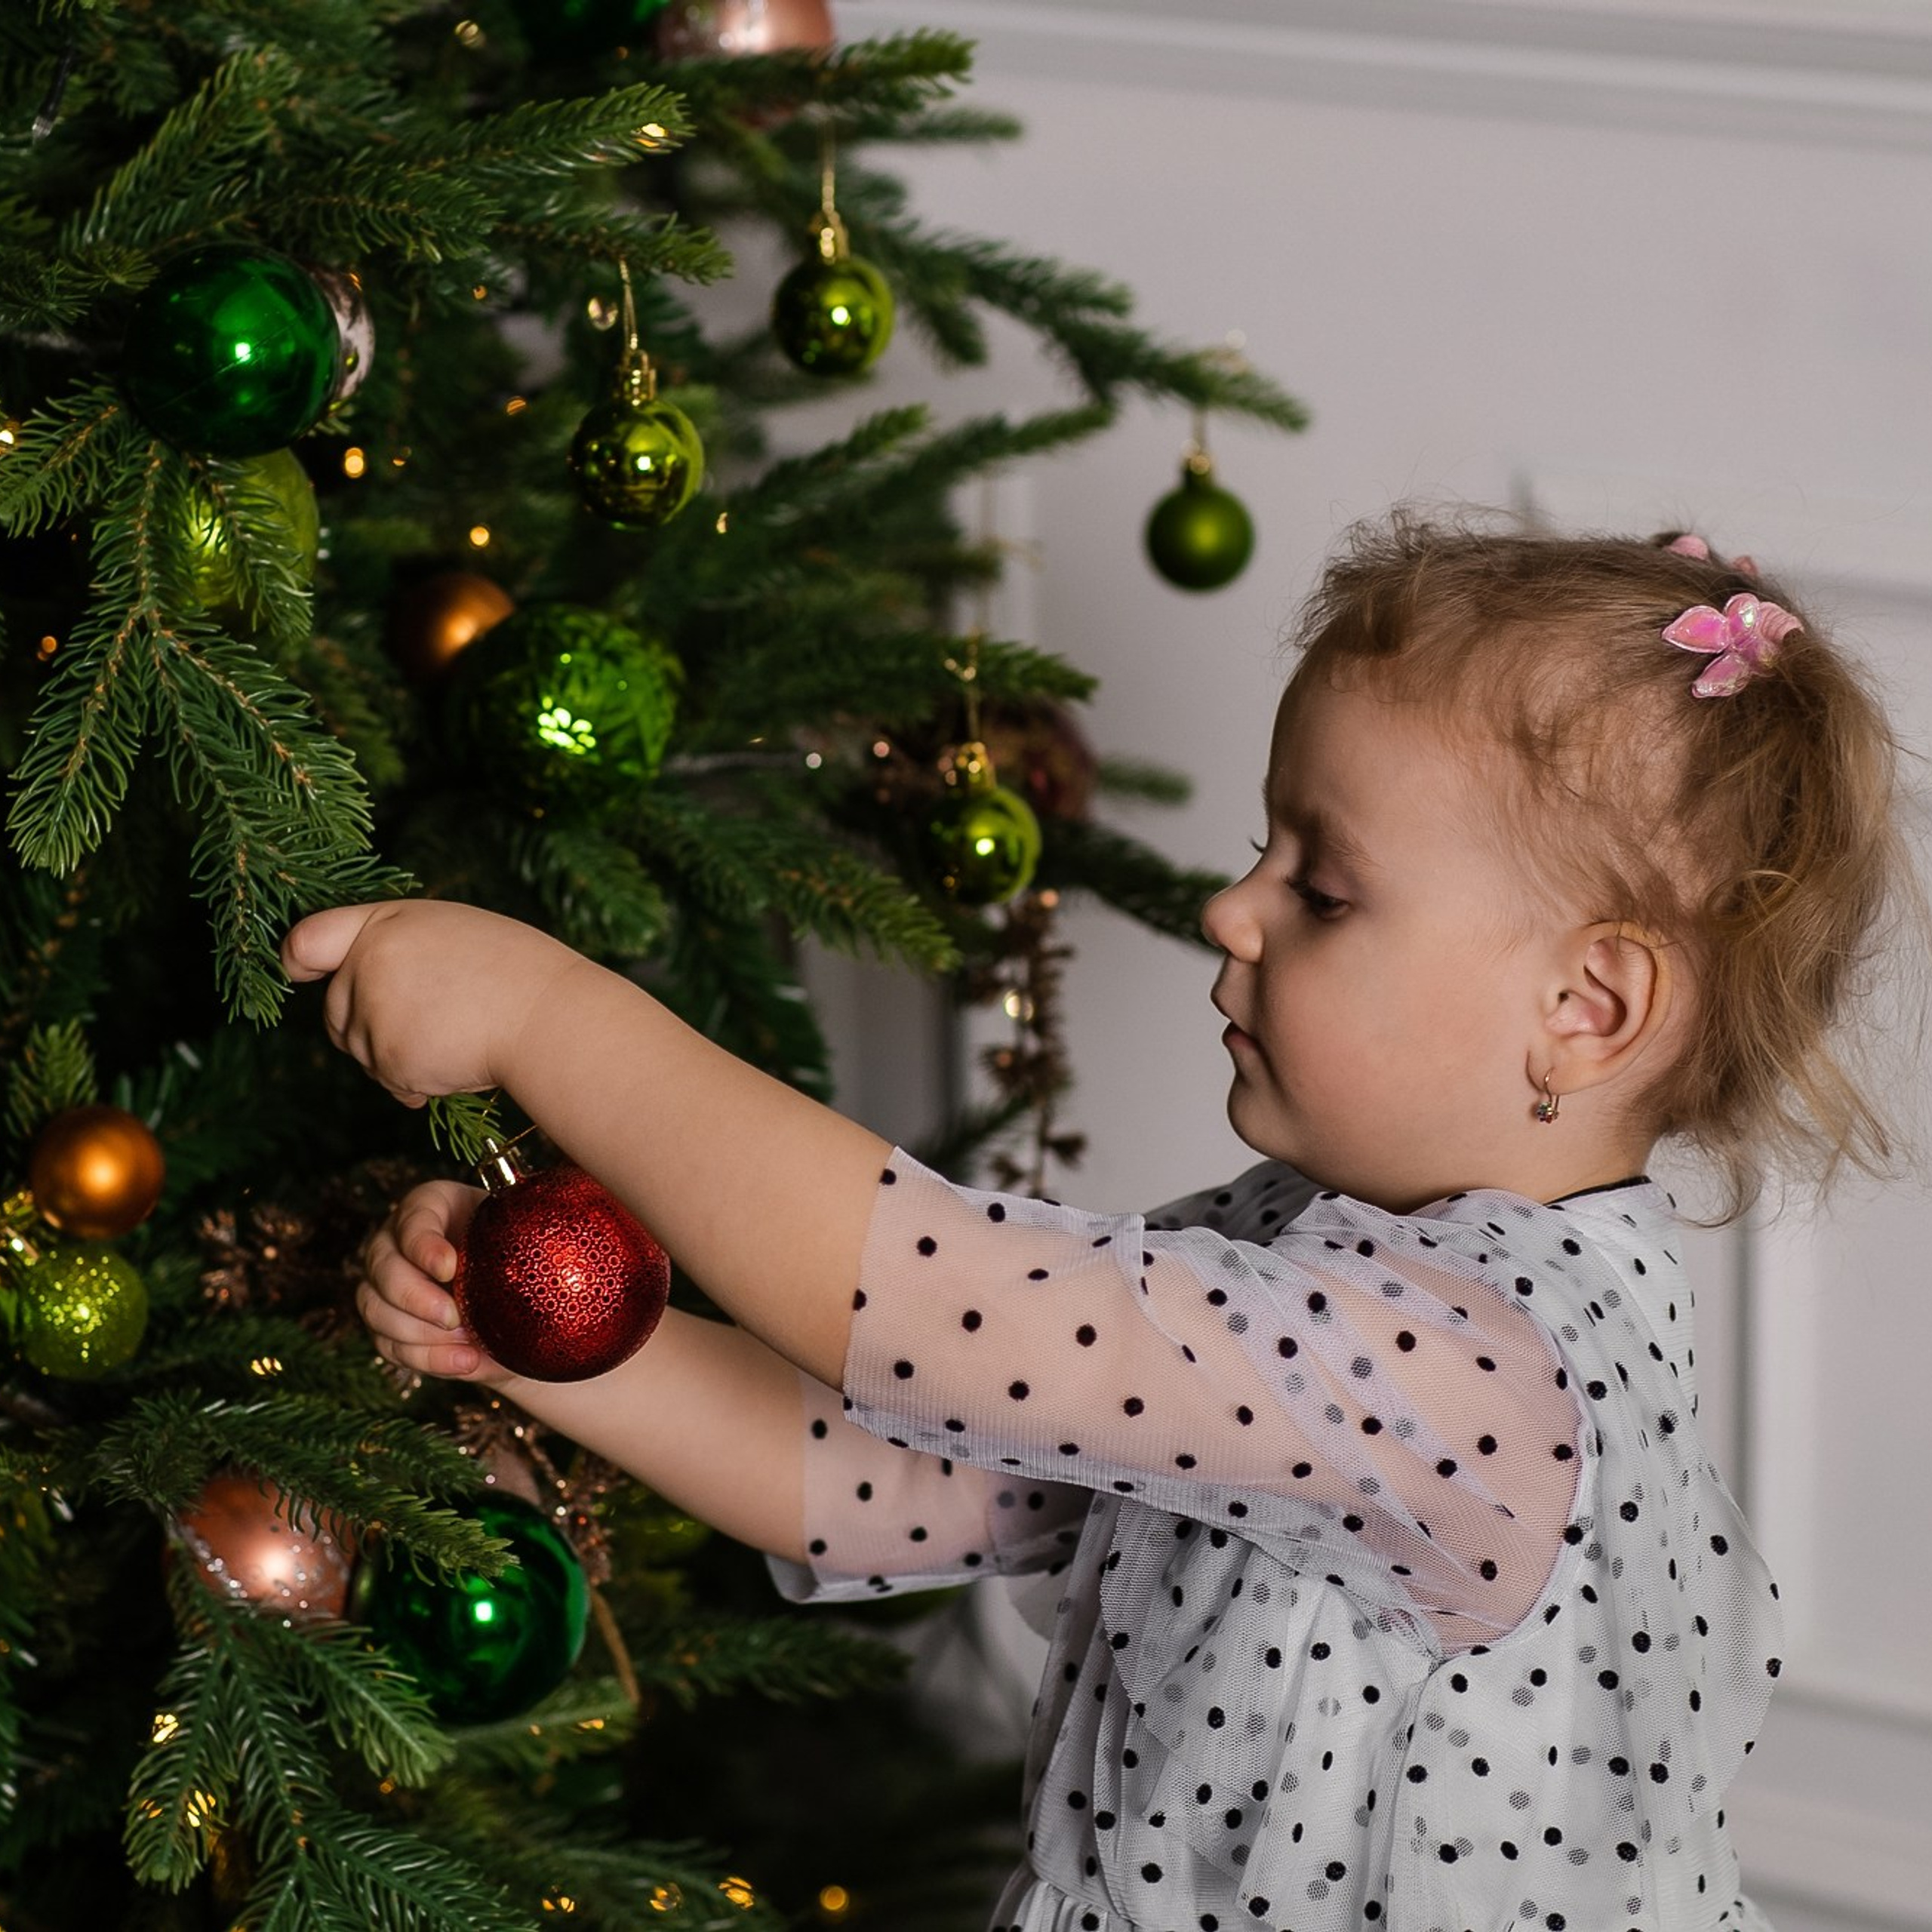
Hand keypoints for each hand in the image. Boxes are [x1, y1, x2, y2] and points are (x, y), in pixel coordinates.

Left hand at [282, 901, 579, 1106]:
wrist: (549, 1016)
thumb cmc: (515, 972)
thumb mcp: (448, 933)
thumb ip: (396, 950)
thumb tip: (359, 988)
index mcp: (385, 924)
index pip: (309, 940)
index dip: (296, 960)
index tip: (296, 973)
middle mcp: (368, 965)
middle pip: (334, 1011)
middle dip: (365, 1025)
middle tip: (425, 1022)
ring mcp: (375, 1014)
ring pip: (360, 1052)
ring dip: (394, 1057)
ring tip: (453, 1038)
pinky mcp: (388, 1058)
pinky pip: (388, 1081)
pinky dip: (415, 1083)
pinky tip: (455, 1065)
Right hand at [355, 1178, 516, 1384]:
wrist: (519, 1297)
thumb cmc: (520, 1252)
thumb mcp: (525, 1233)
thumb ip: (529, 1228)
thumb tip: (547, 1232)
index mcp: (429, 1207)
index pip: (413, 1220)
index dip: (423, 1246)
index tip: (450, 1268)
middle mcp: (396, 1243)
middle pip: (383, 1268)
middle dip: (416, 1297)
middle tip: (454, 1318)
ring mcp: (384, 1286)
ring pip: (376, 1310)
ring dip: (420, 1335)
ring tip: (467, 1348)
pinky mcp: (388, 1327)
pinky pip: (391, 1346)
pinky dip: (428, 1359)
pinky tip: (464, 1362)